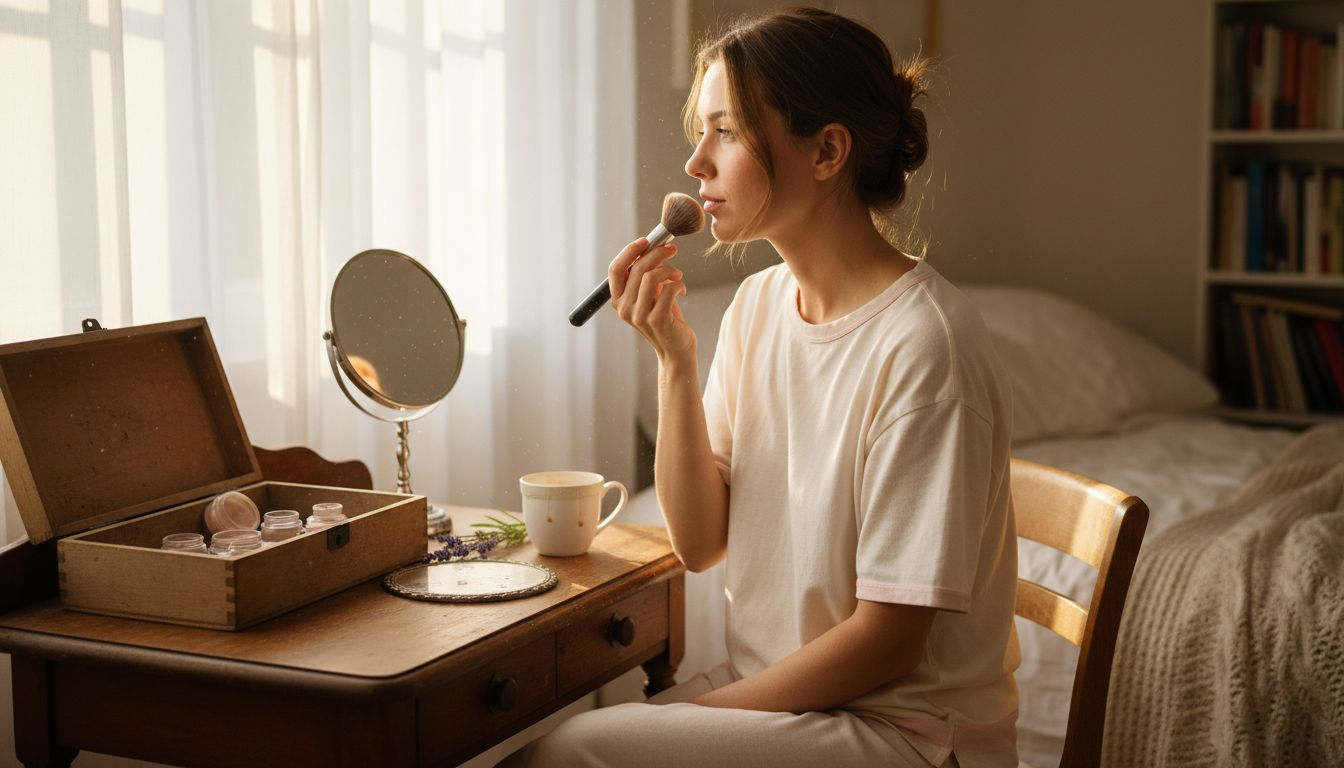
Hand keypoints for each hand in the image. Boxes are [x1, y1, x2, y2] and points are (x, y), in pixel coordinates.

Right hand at [609, 237, 694, 364]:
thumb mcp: (651, 295)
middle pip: (637, 268)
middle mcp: (624, 308)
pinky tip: (682, 290)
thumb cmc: (666, 318)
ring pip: (652, 276)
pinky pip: (668, 289)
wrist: (676, 349)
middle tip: (672, 249)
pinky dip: (678, 284)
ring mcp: (639, 316)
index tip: (646, 241)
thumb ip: (646, 277)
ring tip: (678, 276)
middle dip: (657, 253)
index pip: (615, 269)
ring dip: (670, 270)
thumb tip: (652, 248)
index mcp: (618, 300)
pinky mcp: (657, 320)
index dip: (629, 251)